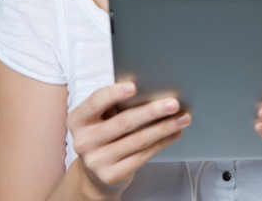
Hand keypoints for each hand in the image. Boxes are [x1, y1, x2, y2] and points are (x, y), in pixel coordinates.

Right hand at [67, 82, 191, 198]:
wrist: (95, 172)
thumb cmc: (104, 131)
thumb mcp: (101, 116)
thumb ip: (115, 103)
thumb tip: (149, 86)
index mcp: (78, 119)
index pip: (95, 102)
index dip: (114, 94)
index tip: (133, 86)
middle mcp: (84, 141)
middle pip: (123, 122)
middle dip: (152, 111)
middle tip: (173, 103)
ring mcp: (97, 161)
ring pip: (138, 140)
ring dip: (164, 127)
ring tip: (182, 118)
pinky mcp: (111, 175)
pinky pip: (142, 156)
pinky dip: (162, 143)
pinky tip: (174, 133)